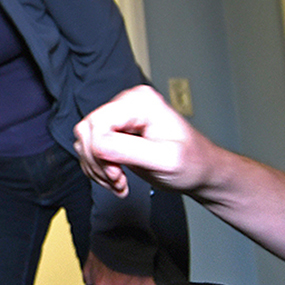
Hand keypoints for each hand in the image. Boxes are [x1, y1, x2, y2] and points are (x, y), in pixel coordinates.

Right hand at [74, 85, 207, 195]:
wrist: (199, 170)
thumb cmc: (192, 162)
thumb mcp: (165, 159)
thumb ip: (130, 151)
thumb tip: (99, 146)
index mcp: (140, 102)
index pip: (98, 123)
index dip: (100, 152)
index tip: (116, 173)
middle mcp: (127, 104)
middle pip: (87, 131)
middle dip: (97, 163)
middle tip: (117, 180)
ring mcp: (119, 117)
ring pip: (84, 142)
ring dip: (97, 169)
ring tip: (119, 182)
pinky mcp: (114, 132)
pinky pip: (89, 149)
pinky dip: (98, 169)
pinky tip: (117, 179)